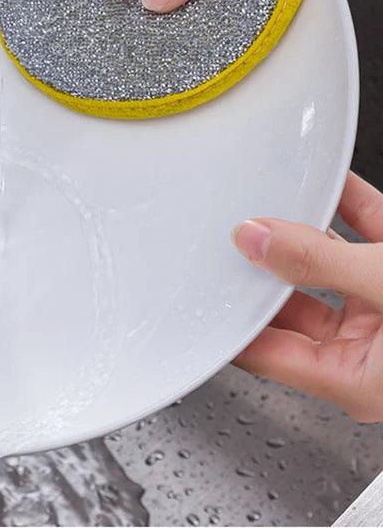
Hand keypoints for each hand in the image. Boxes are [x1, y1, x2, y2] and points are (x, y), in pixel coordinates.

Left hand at [231, 172, 382, 421]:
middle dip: (263, 263)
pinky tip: (328, 182)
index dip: (225, 317)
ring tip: (268, 198)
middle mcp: (370, 349)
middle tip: (226, 230)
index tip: (195, 284)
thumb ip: (318, 264)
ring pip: (332, 264)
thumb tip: (255, 238)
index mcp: (355, 378)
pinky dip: (350, 208)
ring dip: (305, 228)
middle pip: (293, 302)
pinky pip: (370, 235)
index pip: (264, 352)